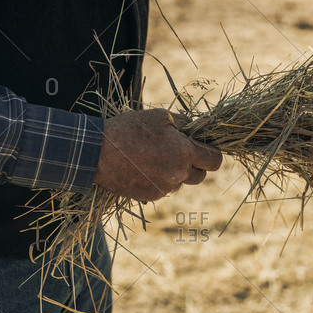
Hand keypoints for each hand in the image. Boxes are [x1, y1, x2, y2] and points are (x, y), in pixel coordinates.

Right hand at [94, 108, 221, 200]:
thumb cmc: (130, 129)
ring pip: (182, 181)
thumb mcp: (161, 116)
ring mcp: (164, 188)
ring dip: (177, 171)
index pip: (215, 160)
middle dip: (194, 163)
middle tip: (178, 150)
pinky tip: (145, 166)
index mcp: (184, 153)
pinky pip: (165, 188)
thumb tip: (199, 131)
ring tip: (156, 156)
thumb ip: (186, 124)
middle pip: (201, 174)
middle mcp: (177, 174)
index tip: (204, 147)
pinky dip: (161, 179)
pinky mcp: (151, 196)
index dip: (212, 153)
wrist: (98, 152)